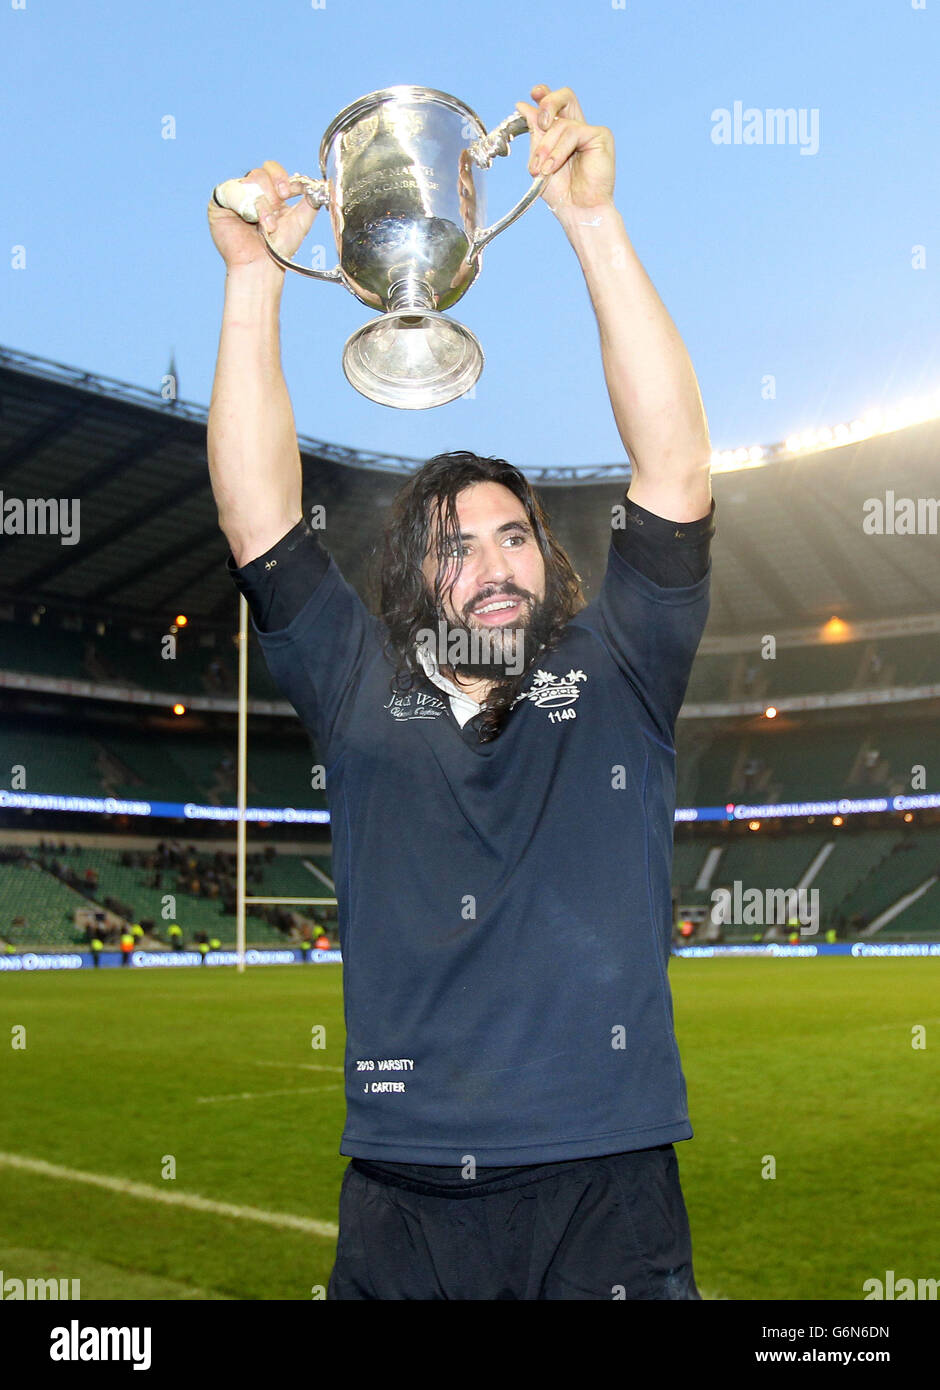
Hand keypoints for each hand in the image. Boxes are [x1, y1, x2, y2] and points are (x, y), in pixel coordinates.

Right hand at [207, 159, 318, 271]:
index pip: (272, 169)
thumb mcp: (302, 220)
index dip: (281, 177)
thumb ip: (311, 199)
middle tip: (276, 212)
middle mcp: (252, 192)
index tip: (288, 193)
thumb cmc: (279, 248)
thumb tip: (317, 183)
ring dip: (262, 204)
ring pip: (248, 180)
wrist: (262, 264)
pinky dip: (243, 203)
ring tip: (265, 225)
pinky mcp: (219, 203)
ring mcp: (236, 196)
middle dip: (272, 193)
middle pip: (261, 172)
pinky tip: (248, 219)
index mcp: (269, 193)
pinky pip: (230, 189)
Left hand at [514, 84, 614, 216]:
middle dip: (548, 103)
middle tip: (541, 123)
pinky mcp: (600, 136)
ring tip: (543, 169)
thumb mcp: (539, 159)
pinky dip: (558, 150)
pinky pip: (572, 132)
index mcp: (563, 134)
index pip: (556, 105)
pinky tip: (553, 166)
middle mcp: (578, 129)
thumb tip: (524, 106)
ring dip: (546, 147)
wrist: (577, 210)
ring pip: (561, 123)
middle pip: (565, 96)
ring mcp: (590, 131)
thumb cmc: (561, 192)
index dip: (544, 95)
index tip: (533, 95)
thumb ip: (534, 133)